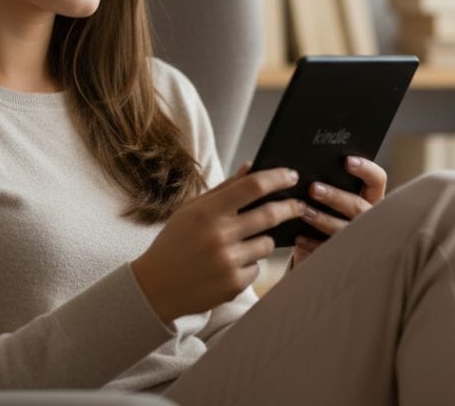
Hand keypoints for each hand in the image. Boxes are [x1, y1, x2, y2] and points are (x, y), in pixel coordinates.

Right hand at [131, 164, 305, 323]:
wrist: (155, 287)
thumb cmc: (175, 243)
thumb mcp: (191, 210)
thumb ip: (223, 189)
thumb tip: (251, 166)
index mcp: (207, 211)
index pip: (252, 187)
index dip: (277, 178)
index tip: (292, 175)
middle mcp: (219, 235)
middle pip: (270, 215)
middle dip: (290, 207)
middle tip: (299, 204)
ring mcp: (228, 262)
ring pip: (267, 244)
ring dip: (262, 241)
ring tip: (239, 245)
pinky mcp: (234, 285)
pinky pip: (257, 268)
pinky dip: (248, 265)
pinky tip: (227, 267)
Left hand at [292, 156, 386, 267]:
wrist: (332, 247)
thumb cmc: (332, 210)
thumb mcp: (338, 194)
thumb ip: (332, 182)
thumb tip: (309, 168)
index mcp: (372, 197)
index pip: (378, 179)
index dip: (366, 169)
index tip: (347, 160)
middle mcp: (370, 217)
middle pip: (358, 206)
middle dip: (335, 196)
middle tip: (313, 188)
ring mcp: (359, 238)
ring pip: (344, 229)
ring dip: (322, 219)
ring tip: (303, 211)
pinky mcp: (344, 256)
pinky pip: (329, 249)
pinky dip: (313, 243)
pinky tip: (298, 237)